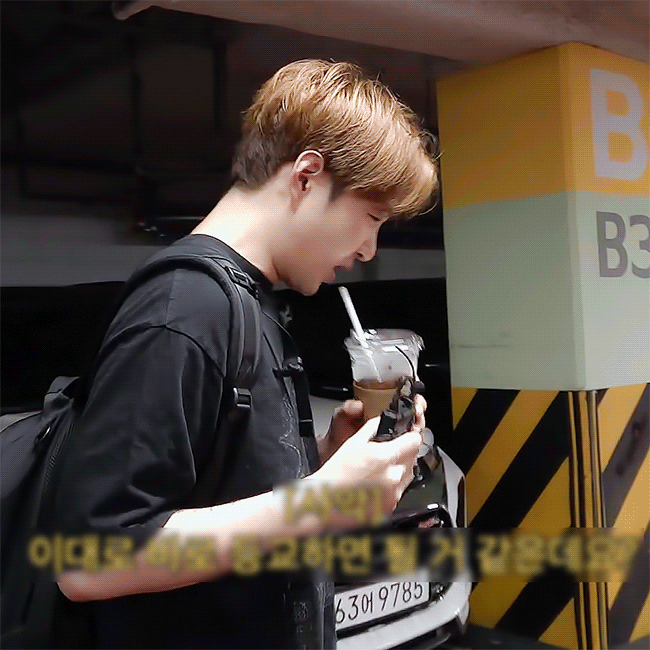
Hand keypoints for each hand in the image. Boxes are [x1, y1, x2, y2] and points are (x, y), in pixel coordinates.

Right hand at [314, 397, 425, 524]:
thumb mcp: (353, 443)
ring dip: (400, 468)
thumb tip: (382, 420)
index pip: (414, 441)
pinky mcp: (391, 506)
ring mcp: (394, 493)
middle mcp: (393, 475)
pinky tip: (377, 483)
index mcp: (385, 456)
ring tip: (379, 469)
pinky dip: (393, 485)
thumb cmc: (336, 474)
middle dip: (404, 452)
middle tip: (388, 452)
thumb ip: (372, 428)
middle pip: (413, 457)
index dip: (410, 436)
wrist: (326, 501)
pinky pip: (400, 490)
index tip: (407, 436)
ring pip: (408, 474)